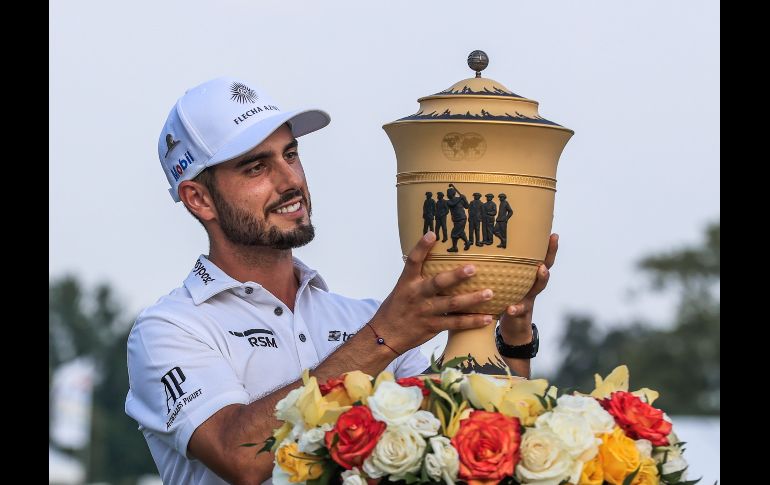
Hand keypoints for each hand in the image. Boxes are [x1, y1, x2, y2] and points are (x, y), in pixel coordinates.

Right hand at [369, 231, 494, 352]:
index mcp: (407, 283)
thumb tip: (433, 257)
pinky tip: (487, 318)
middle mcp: (417, 295)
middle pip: (438, 283)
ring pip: (452, 304)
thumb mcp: (402, 289)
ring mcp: (426, 311)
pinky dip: (472, 321)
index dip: (421, 247)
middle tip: (473, 268)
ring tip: (490, 293)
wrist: (385, 336)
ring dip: (472, 299)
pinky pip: (456, 323)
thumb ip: (417, 276)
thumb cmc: (396, 309)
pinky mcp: (433, 326)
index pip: (413, 261)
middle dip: (456, 276)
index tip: (432, 234)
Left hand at [499, 233, 558, 344]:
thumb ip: (499, 268)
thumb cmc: (505, 298)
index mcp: (527, 275)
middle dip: (550, 255)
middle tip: (553, 240)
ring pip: (538, 287)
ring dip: (541, 278)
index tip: (553, 234)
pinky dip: (516, 309)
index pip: (540, 258)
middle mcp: (531, 285)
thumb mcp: (505, 281)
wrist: (513, 327)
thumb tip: (482, 245)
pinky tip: (511, 308)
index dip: (548, 247)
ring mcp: (528, 298)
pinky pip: (520, 310)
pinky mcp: (521, 313)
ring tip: (541, 270)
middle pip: (545, 269)